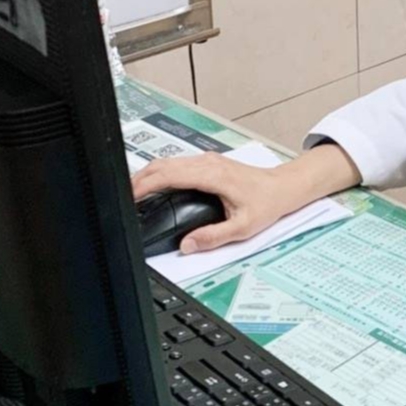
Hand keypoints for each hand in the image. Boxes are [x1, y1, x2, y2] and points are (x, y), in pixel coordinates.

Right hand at [130, 140, 358, 252]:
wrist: (284, 187)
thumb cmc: (267, 203)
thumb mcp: (242, 227)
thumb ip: (213, 237)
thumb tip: (188, 244)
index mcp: (212, 175)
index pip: (169, 175)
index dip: (145, 185)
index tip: (129, 198)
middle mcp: (207, 163)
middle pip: (162, 165)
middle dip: (138, 179)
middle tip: (121, 198)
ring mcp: (207, 161)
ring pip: (168, 162)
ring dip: (147, 175)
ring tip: (131, 194)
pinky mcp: (208, 164)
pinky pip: (177, 164)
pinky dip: (159, 173)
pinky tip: (153, 186)